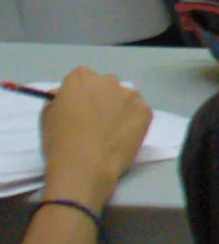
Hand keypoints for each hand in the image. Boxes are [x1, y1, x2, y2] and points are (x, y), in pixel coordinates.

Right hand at [40, 68, 150, 211]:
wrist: (85, 165)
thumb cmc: (60, 141)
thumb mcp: (48, 115)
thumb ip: (59, 99)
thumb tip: (66, 97)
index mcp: (81, 78)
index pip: (82, 78)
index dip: (80, 95)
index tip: (79, 109)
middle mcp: (108, 81)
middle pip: (106, 86)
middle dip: (102, 99)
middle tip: (97, 121)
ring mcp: (130, 95)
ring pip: (125, 98)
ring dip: (120, 108)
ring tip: (112, 131)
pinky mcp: (145, 111)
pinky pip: (139, 112)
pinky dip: (134, 121)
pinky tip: (124, 136)